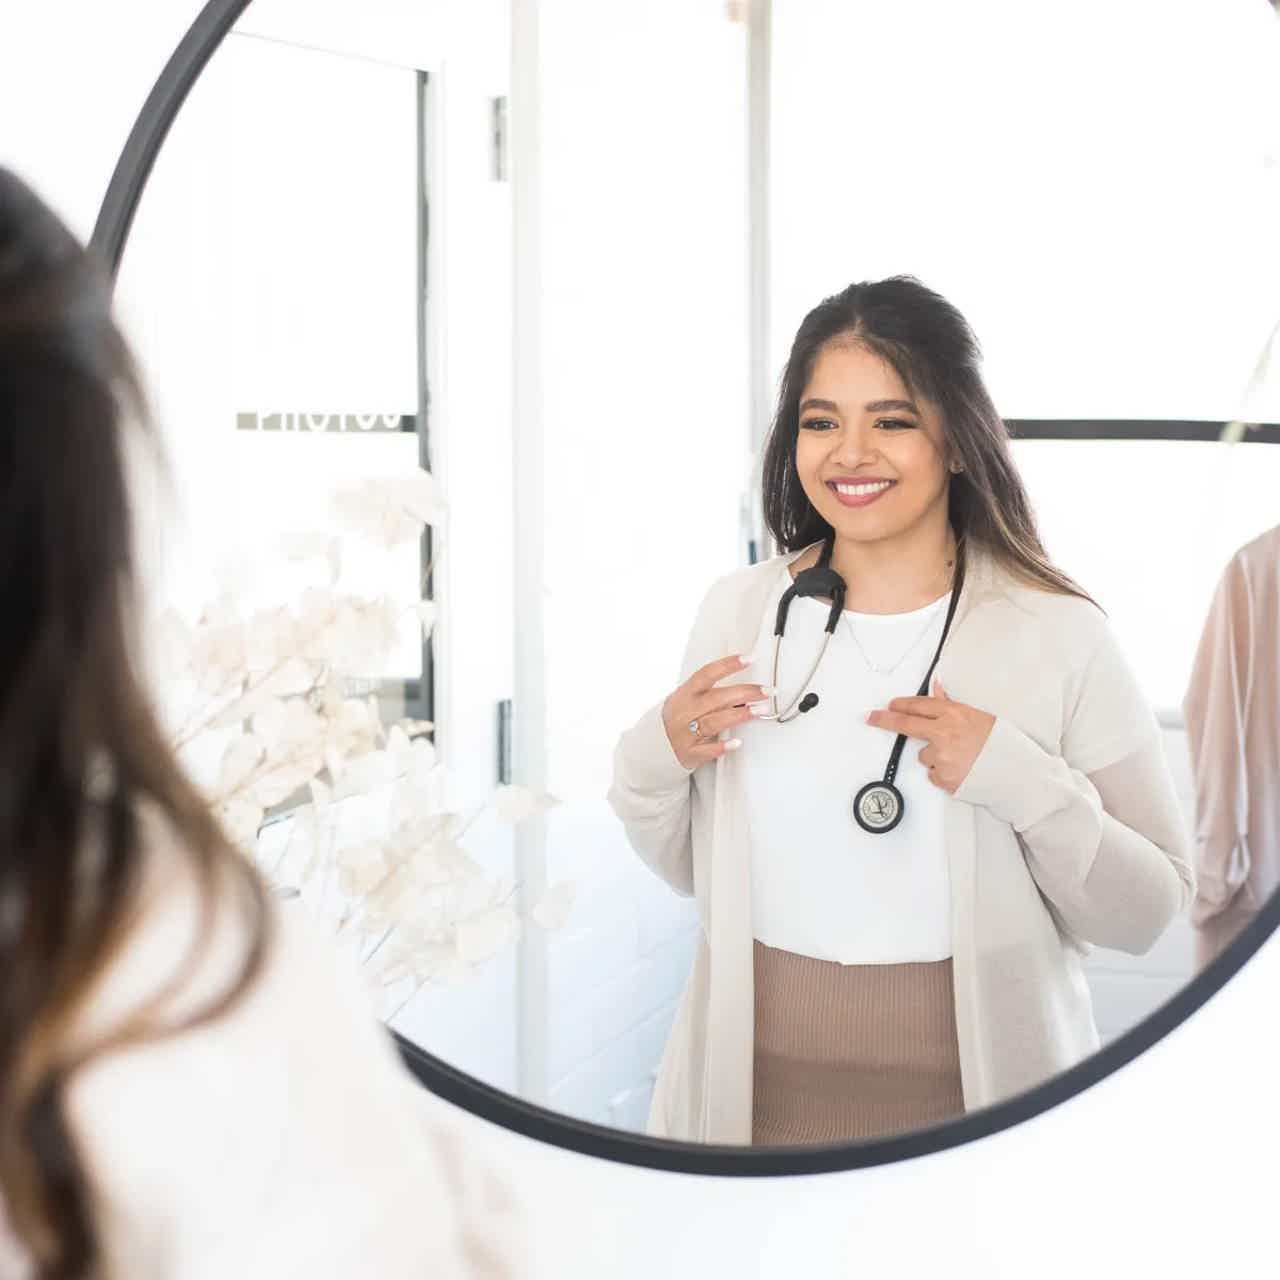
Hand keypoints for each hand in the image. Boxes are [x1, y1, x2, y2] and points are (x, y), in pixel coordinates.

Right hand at [661, 653, 771, 770]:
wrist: (656, 743)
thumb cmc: (679, 717)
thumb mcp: (688, 699)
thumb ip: (713, 693)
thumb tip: (746, 688)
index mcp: (686, 694)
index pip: (707, 674)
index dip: (728, 664)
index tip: (748, 658)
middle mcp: (685, 711)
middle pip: (717, 698)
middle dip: (745, 692)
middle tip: (767, 691)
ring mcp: (686, 733)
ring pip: (714, 722)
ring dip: (740, 716)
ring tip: (761, 711)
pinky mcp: (689, 753)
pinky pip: (706, 750)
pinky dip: (722, 747)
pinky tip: (737, 743)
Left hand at [865, 676, 994, 794]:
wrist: (1016, 773)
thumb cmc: (1002, 744)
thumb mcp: (978, 716)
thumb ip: (951, 703)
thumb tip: (936, 686)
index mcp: (954, 715)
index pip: (919, 706)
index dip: (901, 705)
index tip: (890, 705)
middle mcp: (944, 734)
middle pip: (905, 725)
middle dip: (884, 720)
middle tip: (871, 718)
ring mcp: (942, 756)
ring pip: (923, 755)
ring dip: (935, 756)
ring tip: (960, 757)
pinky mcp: (943, 777)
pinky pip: (933, 773)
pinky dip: (943, 772)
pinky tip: (962, 769)